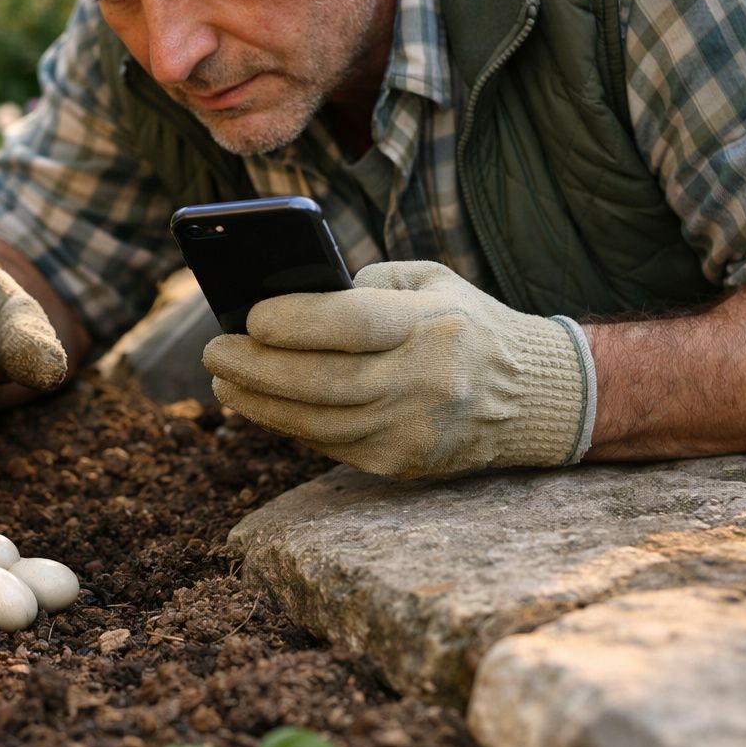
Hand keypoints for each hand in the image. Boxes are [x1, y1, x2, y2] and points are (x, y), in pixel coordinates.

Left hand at [202, 261, 592, 478]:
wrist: (533, 397)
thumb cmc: (465, 323)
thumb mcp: (429, 282)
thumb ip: (364, 284)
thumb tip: (286, 298)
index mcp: (433, 325)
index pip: (351, 324)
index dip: (293, 322)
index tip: (249, 316)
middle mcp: (426, 381)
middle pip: (321, 381)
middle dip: (256, 368)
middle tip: (213, 353)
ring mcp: (414, 429)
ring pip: (317, 422)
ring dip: (259, 403)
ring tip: (224, 380)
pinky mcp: (404, 463)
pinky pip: (331, 445)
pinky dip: (290, 424)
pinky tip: (261, 404)